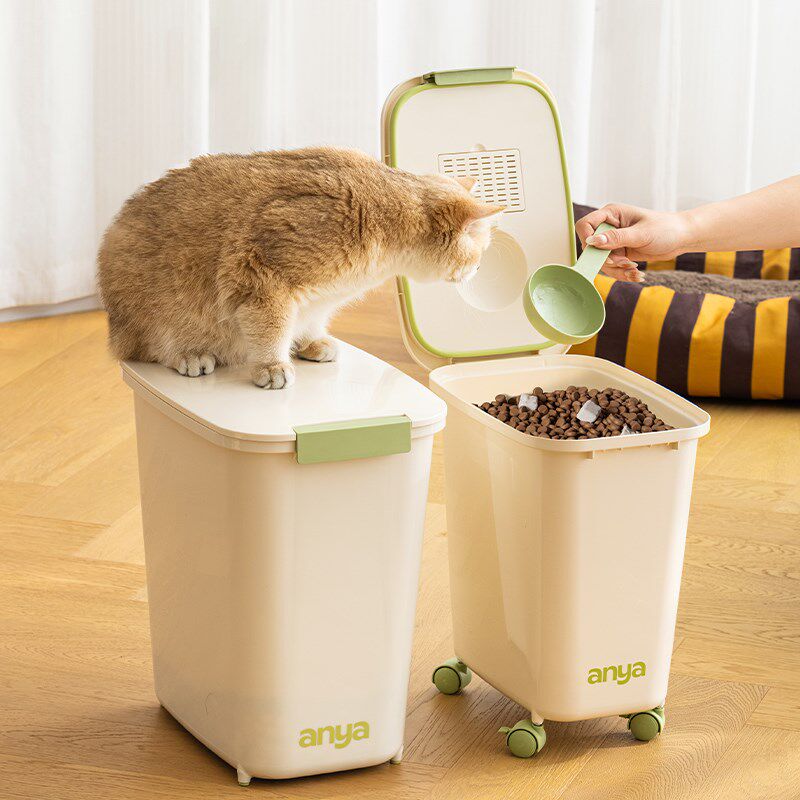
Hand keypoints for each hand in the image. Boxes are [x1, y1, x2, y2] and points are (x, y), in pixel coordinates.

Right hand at [575, 204, 692, 281]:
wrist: (682, 238)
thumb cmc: (666, 228)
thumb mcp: (641, 234)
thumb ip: (616, 238)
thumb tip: (592, 242)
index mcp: (611, 214)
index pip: (585, 225)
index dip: (586, 239)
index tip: (598, 251)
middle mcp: (609, 227)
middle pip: (591, 248)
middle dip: (607, 260)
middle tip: (625, 263)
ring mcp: (613, 241)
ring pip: (600, 262)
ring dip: (616, 270)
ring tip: (634, 270)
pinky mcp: (619, 253)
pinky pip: (612, 268)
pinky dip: (622, 273)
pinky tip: (637, 273)